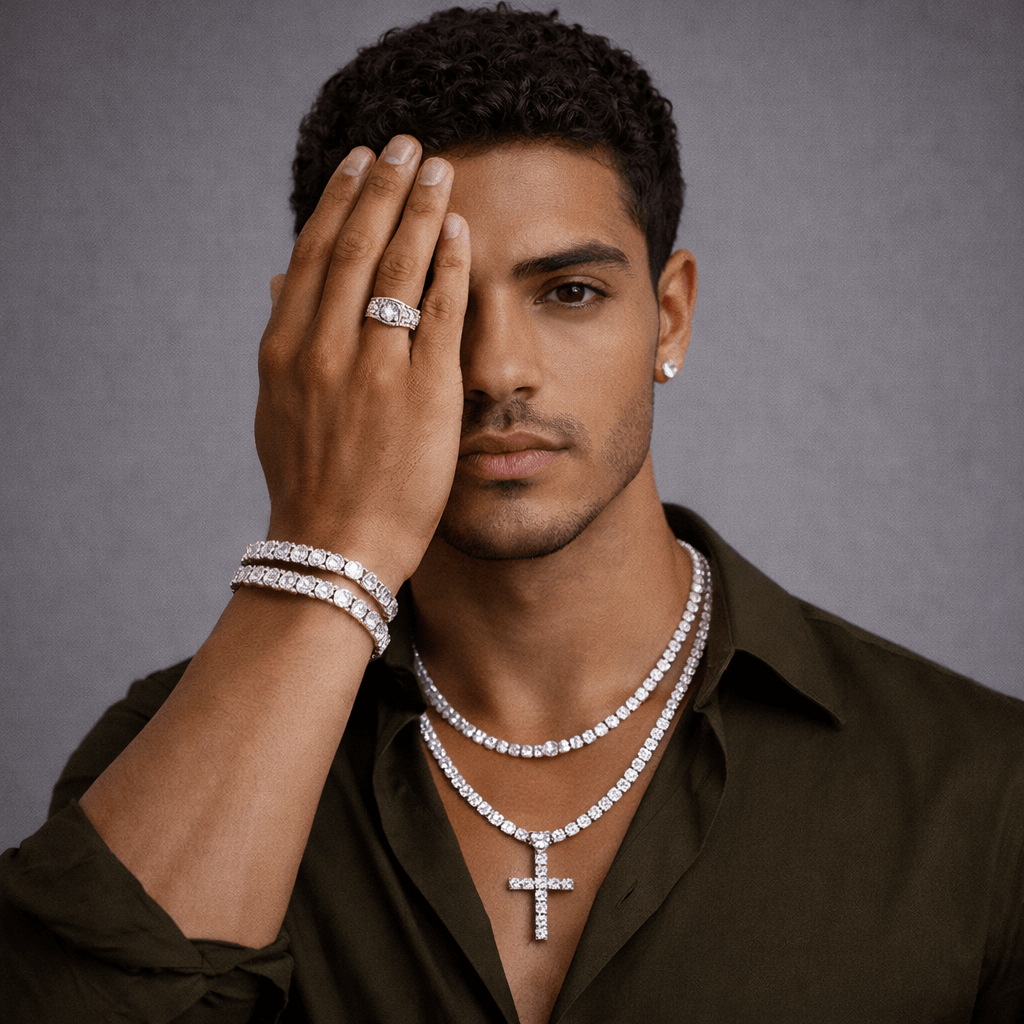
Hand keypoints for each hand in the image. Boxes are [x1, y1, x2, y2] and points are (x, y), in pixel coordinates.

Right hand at [255, 137, 469, 589]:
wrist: (335, 549)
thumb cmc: (311, 488)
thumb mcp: (277, 412)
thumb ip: (284, 343)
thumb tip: (280, 284)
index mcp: (285, 351)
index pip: (314, 256)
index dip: (339, 202)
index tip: (359, 164)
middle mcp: (324, 349)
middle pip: (355, 246)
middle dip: (382, 188)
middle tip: (405, 144)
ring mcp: (373, 368)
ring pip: (396, 267)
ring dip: (419, 209)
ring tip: (437, 169)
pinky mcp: (422, 391)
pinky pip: (438, 311)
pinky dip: (448, 264)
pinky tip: (460, 230)